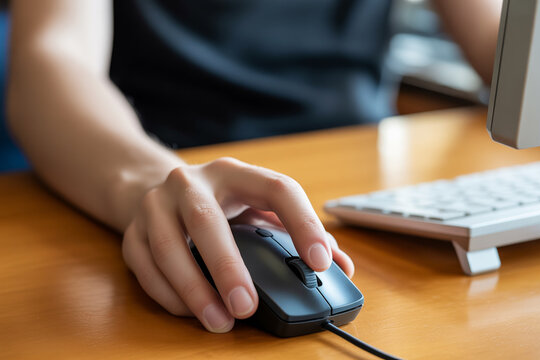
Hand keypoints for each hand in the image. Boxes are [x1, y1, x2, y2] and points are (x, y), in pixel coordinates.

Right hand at [121, 158, 353, 331]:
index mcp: (235, 174)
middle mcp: (191, 182)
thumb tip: (341, 265)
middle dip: (228, 266)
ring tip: (220, 321)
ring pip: (167, 246)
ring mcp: (156, 204)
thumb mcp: (257, 207)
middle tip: (247, 306)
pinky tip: (191, 311)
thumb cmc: (219, 204)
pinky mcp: (131, 229)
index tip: (321, 263)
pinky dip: (168, 294)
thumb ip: (297, 233)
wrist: (154, 186)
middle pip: (207, 221)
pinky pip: (143, 266)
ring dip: (194, 289)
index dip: (303, 223)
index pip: (277, 188)